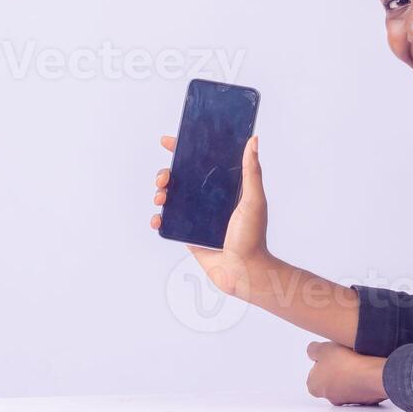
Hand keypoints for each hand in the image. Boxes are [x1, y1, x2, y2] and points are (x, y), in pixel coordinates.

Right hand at [150, 132, 270, 299]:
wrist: (243, 271)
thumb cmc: (252, 237)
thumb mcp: (254, 200)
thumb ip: (252, 171)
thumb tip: (253, 140)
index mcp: (224, 187)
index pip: (202, 162)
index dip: (184, 150)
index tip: (169, 141)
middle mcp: (209, 198)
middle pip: (180, 178)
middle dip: (166, 174)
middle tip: (164, 178)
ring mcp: (197, 216)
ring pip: (171, 197)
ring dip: (160, 193)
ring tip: (161, 197)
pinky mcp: (188, 233)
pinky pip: (168, 222)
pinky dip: (158, 220)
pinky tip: (158, 220)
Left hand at [305, 341, 386, 405]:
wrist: (372, 375)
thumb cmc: (345, 363)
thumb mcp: (323, 348)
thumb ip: (313, 350)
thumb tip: (313, 352)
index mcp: (314, 386)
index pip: (315, 372)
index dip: (323, 359)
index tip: (331, 353)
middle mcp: (329, 397)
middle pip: (330, 378)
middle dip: (337, 367)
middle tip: (344, 356)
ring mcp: (346, 400)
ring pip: (346, 383)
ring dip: (350, 373)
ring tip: (357, 360)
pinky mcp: (363, 400)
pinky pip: (360, 386)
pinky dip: (362, 378)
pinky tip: (366, 368)